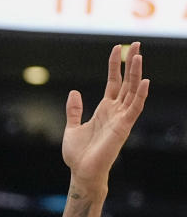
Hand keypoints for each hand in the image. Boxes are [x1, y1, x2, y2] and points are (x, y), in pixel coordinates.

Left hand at [62, 42, 149, 193]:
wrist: (81, 171)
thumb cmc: (78, 154)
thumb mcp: (72, 128)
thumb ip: (74, 110)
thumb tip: (74, 92)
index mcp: (104, 109)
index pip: (113, 82)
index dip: (115, 66)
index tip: (116, 48)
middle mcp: (115, 111)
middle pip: (126, 82)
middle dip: (131, 63)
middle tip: (136, 44)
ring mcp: (121, 118)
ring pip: (132, 91)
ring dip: (136, 74)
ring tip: (139, 56)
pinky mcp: (123, 128)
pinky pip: (135, 109)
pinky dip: (140, 95)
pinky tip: (144, 81)